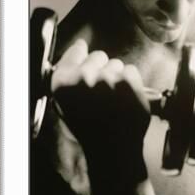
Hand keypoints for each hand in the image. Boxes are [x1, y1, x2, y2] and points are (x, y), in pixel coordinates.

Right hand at [50, 39, 150, 166]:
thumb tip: (81, 44)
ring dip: (116, 78)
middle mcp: (83, 76)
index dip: (84, 60)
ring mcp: (108, 78)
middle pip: (98, 55)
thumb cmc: (88, 128)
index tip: (88, 72)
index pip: (77, 50)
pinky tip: (126, 101)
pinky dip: (131, 83)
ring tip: (114, 101)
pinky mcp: (129, 82)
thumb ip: (69, 74)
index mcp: (63, 81)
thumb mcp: (66, 104)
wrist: (112, 150)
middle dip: (101, 70)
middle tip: (102, 94)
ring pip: (116, 64)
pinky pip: (131, 71)